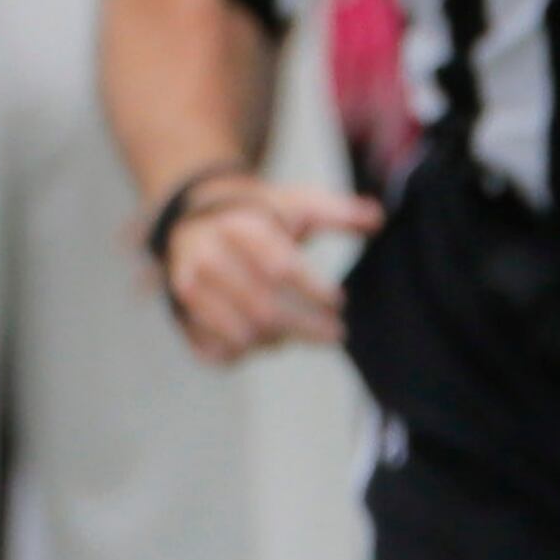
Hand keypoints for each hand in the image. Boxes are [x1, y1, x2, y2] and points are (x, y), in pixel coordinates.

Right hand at [155, 176, 381, 361]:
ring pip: (242, 334)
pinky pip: (215, 351)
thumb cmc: (260, 216)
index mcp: (237, 229)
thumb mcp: (297, 204)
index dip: (314, 290)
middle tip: (337, 334)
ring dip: (278, 341)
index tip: (340, 301)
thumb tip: (379, 218)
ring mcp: (188, 290)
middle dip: (306, 327)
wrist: (197, 218)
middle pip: (263, 308)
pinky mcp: (180, 314)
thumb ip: (338, 213)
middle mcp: (206, 259)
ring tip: (301, 332)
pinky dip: (244, 354)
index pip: (280, 267)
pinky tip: (268, 341)